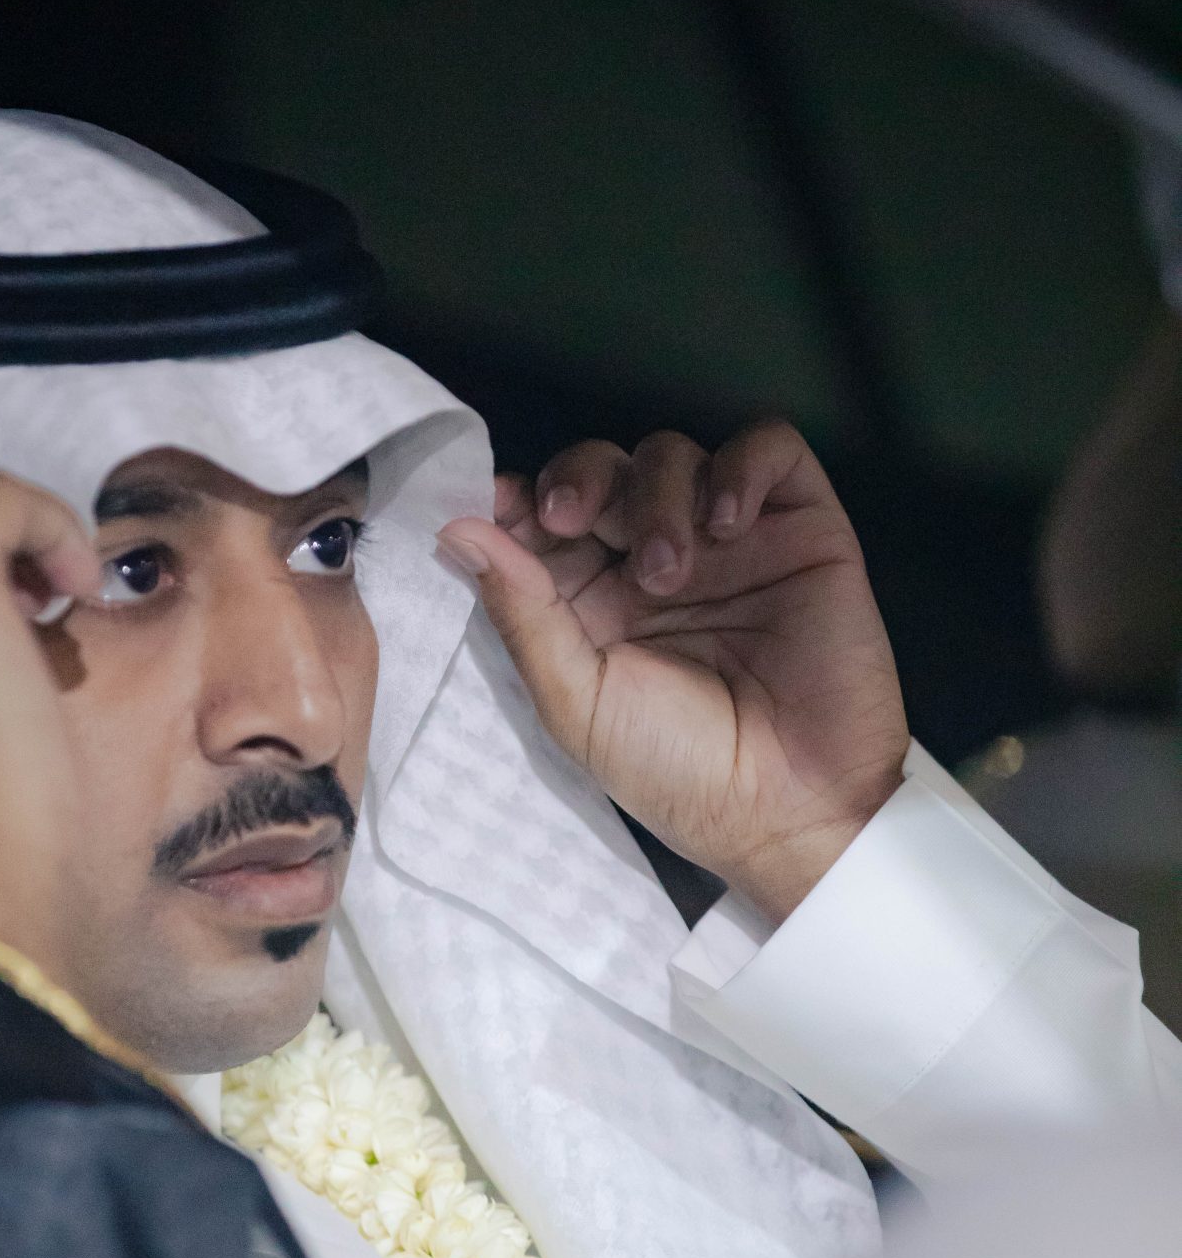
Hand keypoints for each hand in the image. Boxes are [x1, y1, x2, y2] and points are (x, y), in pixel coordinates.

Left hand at [439, 423, 908, 920]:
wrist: (791, 807)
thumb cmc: (677, 770)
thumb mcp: (575, 700)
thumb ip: (521, 611)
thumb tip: (457, 530)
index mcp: (590, 600)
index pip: (544, 515)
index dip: (520, 500)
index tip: (502, 508)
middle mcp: (653, 559)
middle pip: (603, 468)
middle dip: (580, 480)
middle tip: (571, 520)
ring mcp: (728, 539)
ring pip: (672, 453)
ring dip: (656, 496)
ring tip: (669, 574)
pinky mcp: (801, 527)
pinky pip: (768, 450)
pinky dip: (740, 467)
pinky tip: (726, 523)